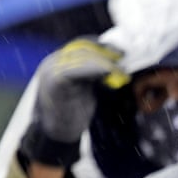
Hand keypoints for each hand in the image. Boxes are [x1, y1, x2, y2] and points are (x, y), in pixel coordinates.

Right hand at [22, 39, 126, 165]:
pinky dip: (94, 69)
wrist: (57, 132)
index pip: (82, 44)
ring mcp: (52, 70)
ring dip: (105, 63)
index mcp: (60, 60)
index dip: (102, 46)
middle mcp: (54, 62)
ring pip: (81, 57)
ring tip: (121, 73)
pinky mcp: (55, 82)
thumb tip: (117, 64)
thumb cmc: (73, 111)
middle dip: (106, 53)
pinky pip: (75, 71)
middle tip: (125, 60)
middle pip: (83, 48)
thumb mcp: (86, 87)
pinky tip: (109, 74)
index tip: (121, 52)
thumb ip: (94, 73)